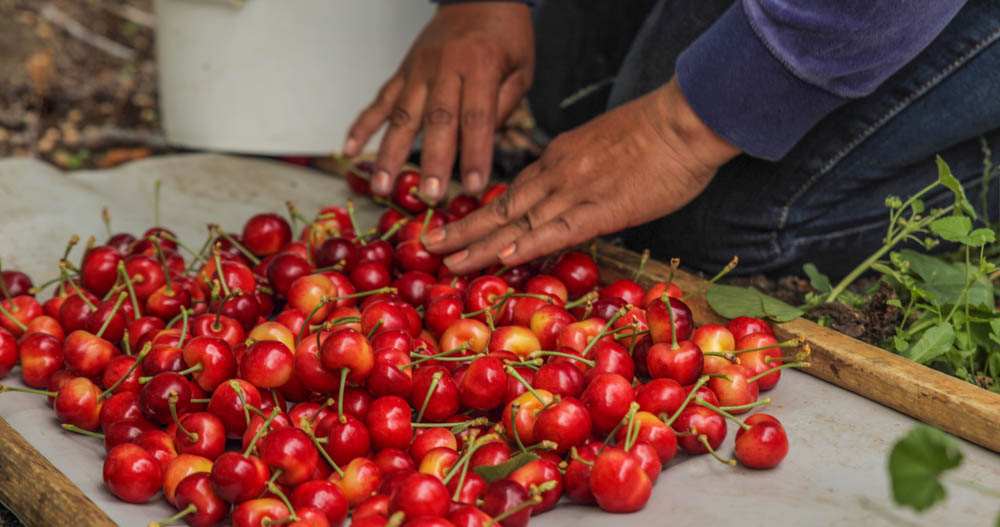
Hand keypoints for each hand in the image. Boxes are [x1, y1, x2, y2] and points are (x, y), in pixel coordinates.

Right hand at [343, 2, 533, 200]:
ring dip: (390, 153)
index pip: (477, 116)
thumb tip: (481, 148)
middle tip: (431, 195)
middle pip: (438, 119)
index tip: (474, 186)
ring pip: (402, 115)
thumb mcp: (520, 68)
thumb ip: (503, 106)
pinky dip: (362, 125)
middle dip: (434, 161)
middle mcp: (445, 67)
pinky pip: (380, 100)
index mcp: (481, 65)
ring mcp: (418, 69)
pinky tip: (348, 149)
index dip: (475, 153)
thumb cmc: (505, 36)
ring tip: (382, 186)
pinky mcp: (403, 71)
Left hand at [421, 77, 740, 274]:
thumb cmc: (657, 133)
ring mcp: (576, 191)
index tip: (458, 229)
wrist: (684, 120)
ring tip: (448, 261)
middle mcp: (557, 174)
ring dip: (481, 244)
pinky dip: (529, 243)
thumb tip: (575, 198)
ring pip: (519, 221)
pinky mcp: (602, 208)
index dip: (482, 214)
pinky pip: (558, 229)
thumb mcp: (606, 147)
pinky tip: (504, 256)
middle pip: (501, 207)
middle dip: (463, 229)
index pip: (513, 192)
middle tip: (428, 246)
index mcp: (559, 159)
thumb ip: (584, 173)